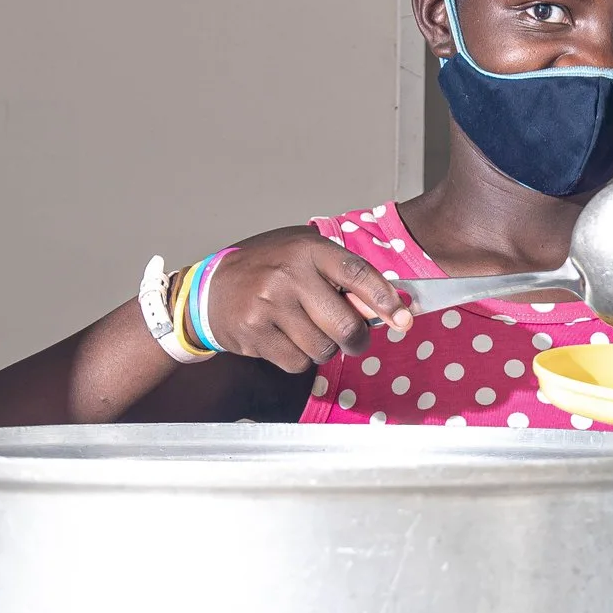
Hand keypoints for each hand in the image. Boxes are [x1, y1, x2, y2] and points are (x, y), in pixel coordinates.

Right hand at [202, 226, 412, 370]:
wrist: (209, 288)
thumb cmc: (267, 269)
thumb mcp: (305, 256)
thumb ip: (343, 277)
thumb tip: (388, 307)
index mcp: (308, 249)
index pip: (358, 274)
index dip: (385, 300)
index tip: (403, 319)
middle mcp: (288, 274)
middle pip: (345, 325)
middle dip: (357, 340)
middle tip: (355, 340)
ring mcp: (269, 305)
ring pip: (323, 349)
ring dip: (324, 349)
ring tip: (307, 331)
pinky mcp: (254, 333)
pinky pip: (297, 363)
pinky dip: (299, 358)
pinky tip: (285, 339)